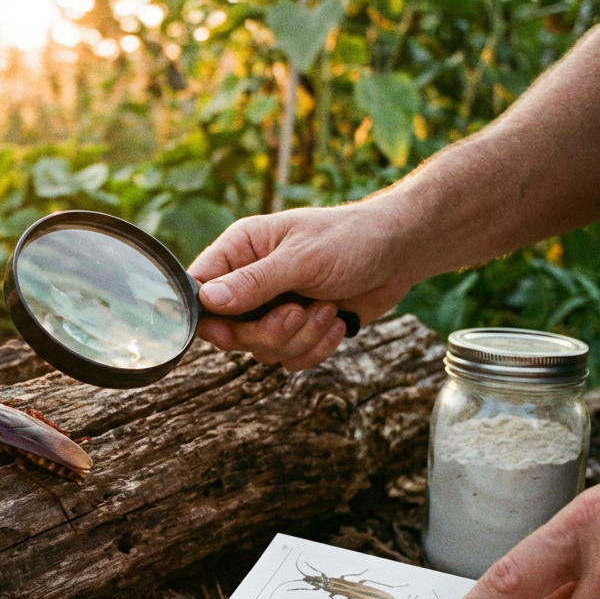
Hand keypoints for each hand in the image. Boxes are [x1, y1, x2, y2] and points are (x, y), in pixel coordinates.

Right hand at [186, 203, 423, 370]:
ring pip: (261, 350)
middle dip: (268, 331)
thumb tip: (208, 300)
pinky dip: (316, 348)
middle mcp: (250, 281)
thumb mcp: (302, 258)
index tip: (229, 329)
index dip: (208, 316)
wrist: (400, 252)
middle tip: (297, 312)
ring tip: (328, 310)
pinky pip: (289, 359)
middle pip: (229, 331)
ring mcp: (273, 308)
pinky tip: (338, 322)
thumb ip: (254, 282)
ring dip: (299, 338)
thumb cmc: (351, 239)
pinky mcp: (298, 330)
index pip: (198, 289)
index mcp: (240, 250)